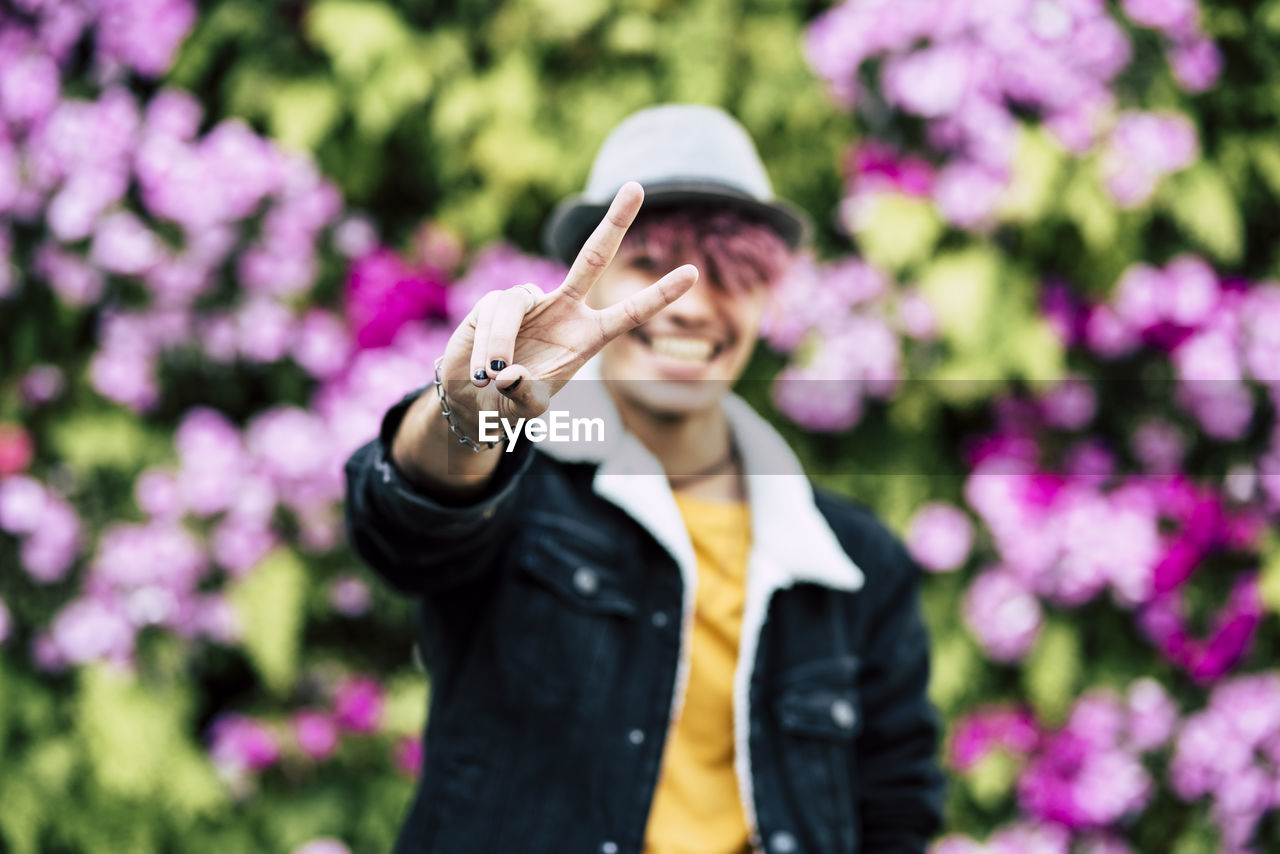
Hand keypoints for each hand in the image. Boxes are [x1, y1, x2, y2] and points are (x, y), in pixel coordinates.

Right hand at [440, 181, 698, 425]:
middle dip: (615, 222)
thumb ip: (527, 395)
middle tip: (637, 186)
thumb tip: (510, 375)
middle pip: (593, 257)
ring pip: (515, 306)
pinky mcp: (495, 302)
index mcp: (588, 337)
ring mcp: (531, 302)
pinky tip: (482, 371)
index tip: (693, 272)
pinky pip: (494, 315)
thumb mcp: (528, 407)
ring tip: (491, 379)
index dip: (660, 294)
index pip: (630, 313)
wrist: (475, 397)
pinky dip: (488, 345)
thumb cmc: (513, 401)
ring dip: (501, 344)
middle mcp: (564, 309)